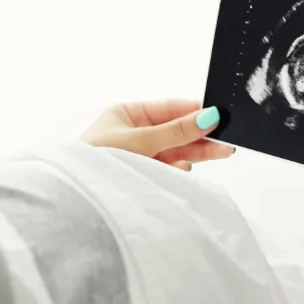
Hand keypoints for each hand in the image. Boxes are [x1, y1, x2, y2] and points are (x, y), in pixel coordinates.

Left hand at [80, 100, 233, 170]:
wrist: (76, 196)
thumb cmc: (96, 160)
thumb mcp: (140, 141)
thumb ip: (176, 131)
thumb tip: (208, 116)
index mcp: (127, 114)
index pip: (169, 108)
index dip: (194, 111)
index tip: (219, 114)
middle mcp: (134, 132)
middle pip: (176, 130)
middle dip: (201, 134)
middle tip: (227, 138)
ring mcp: (139, 154)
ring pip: (175, 149)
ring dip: (196, 151)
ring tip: (222, 151)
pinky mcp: (142, 174)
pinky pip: (168, 168)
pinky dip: (178, 169)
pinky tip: (185, 170)